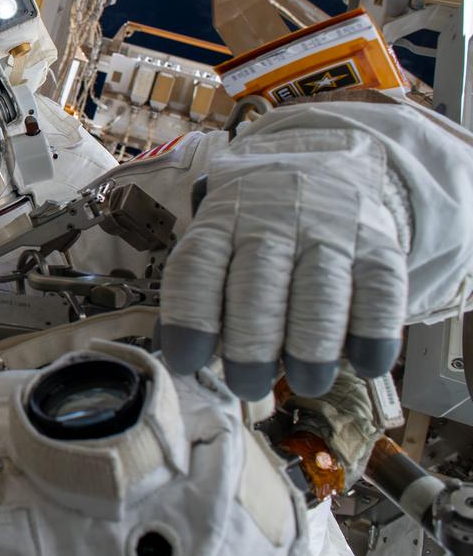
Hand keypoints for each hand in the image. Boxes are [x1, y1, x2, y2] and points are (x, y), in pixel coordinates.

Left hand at [159, 167, 404, 399]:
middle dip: (251, 344)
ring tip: (306, 381)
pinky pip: (380, 292)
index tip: (186, 362)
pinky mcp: (377, 246)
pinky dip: (373, 333)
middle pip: (258, 286)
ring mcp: (329, 232)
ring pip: (319, 292)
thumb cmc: (256, 227)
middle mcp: (273, 223)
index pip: (198, 268)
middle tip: (248, 385)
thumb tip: (175, 355)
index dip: (189, 318)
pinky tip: (362, 363)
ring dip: (311, 346)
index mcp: (222, 222)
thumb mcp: (218, 242)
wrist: (321, 170)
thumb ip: (200, 294)